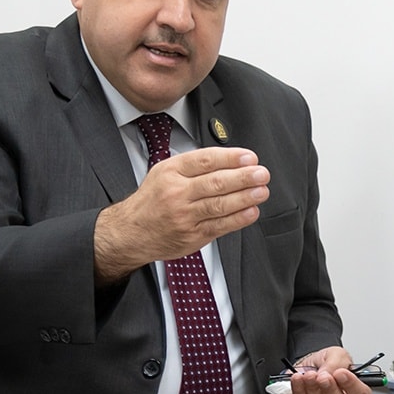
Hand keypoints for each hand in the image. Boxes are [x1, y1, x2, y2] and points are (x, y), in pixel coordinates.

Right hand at [94, 147, 269, 282]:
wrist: (131, 232)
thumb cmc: (153, 200)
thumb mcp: (165, 173)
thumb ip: (194, 166)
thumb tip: (233, 160)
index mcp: (171, 171)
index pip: (205, 160)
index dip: (230, 158)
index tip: (250, 157)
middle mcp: (176, 192)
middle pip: (215, 182)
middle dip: (243, 177)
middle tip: (261, 173)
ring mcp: (184, 215)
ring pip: (219, 205)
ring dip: (245, 197)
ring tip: (262, 190)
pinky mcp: (192, 235)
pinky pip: (220, 226)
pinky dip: (239, 219)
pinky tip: (252, 211)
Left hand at [285, 346, 371, 393]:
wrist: (310, 368)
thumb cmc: (328, 365)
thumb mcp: (338, 355)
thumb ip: (337, 362)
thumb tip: (328, 373)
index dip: (351, 385)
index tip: (340, 373)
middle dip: (328, 389)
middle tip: (322, 376)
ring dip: (312, 389)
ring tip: (308, 374)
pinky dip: (298, 392)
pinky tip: (298, 380)